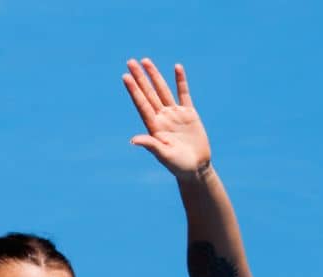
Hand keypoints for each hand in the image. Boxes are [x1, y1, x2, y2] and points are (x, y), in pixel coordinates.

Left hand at [122, 58, 211, 178]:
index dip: (134, 90)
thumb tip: (133, 140)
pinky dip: (180, 81)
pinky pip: (183, 93)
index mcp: (154, 127)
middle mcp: (162, 118)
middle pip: (149, 93)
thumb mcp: (164, 156)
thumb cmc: (178, 166)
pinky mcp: (189, 114)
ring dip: (154, 75)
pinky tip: (177, 67)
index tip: (125, 76)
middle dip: (140, 77)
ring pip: (163, 90)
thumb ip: (151, 145)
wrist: (196, 169)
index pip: (142, 104)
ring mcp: (175, 114)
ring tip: (146, 61)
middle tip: (130, 61)